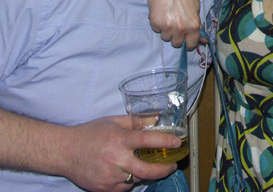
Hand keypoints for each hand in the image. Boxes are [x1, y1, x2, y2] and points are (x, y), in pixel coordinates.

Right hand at [61, 115, 179, 191]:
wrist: (64, 152)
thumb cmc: (89, 134)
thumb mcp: (113, 122)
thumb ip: (136, 121)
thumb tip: (156, 118)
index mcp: (119, 140)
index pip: (147, 140)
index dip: (165, 141)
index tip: (177, 142)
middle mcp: (116, 160)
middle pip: (146, 170)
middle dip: (164, 169)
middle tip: (172, 165)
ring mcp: (110, 176)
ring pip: (137, 179)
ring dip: (145, 173)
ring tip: (147, 166)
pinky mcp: (104, 188)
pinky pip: (125, 187)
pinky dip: (130, 180)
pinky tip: (128, 172)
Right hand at [146, 0, 200, 48]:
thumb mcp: (196, 7)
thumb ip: (198, 24)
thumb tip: (203, 40)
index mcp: (194, 25)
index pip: (191, 44)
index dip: (188, 43)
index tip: (185, 40)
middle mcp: (181, 28)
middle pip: (176, 43)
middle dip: (176, 36)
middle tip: (175, 23)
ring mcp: (167, 26)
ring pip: (165, 37)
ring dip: (166, 30)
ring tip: (168, 15)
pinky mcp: (155, 22)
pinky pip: (156, 29)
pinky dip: (157, 23)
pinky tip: (161, 11)